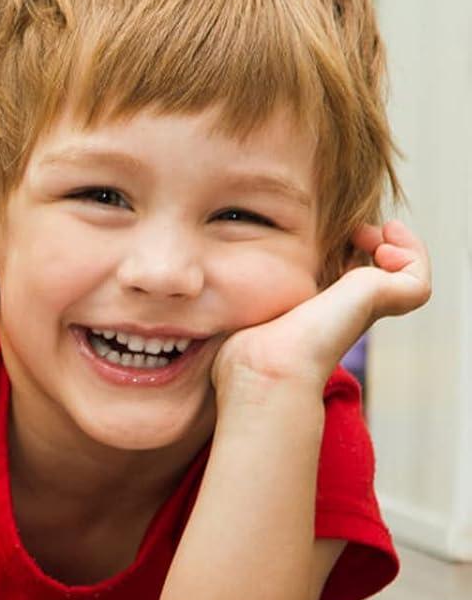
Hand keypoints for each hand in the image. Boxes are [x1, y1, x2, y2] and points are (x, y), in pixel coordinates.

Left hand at [212, 219, 431, 396]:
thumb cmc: (242, 350)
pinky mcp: (386, 303)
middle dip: (369, 240)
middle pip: (377, 269)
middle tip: (355, 230)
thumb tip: (181, 288)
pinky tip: (380, 240)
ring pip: (405, 271)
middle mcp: (349, 310)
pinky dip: (412, 251)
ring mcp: (371, 307)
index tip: (331, 235)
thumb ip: (228, 298)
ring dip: (395, 243)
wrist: (265, 370)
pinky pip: (417, 275)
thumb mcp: (236, 311)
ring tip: (370, 232)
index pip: (345, 274)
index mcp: (318, 311)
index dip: (345, 249)